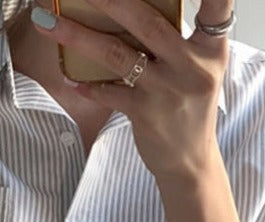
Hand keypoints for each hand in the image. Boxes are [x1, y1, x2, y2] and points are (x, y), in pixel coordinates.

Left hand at [33, 0, 233, 178]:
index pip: (218, 8)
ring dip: (77, 35)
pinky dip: (88, 84)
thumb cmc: (188, 108)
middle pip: (146, 21)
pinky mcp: (145, 113)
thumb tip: (126, 12)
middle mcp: (192, 66)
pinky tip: (70, 78)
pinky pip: (108, 92)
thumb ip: (177, 41)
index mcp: (211, 50)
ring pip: (116, 53)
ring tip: (46, 23)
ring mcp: (166, 90)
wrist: (189, 162)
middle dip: (108, 0)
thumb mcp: (198, 71)